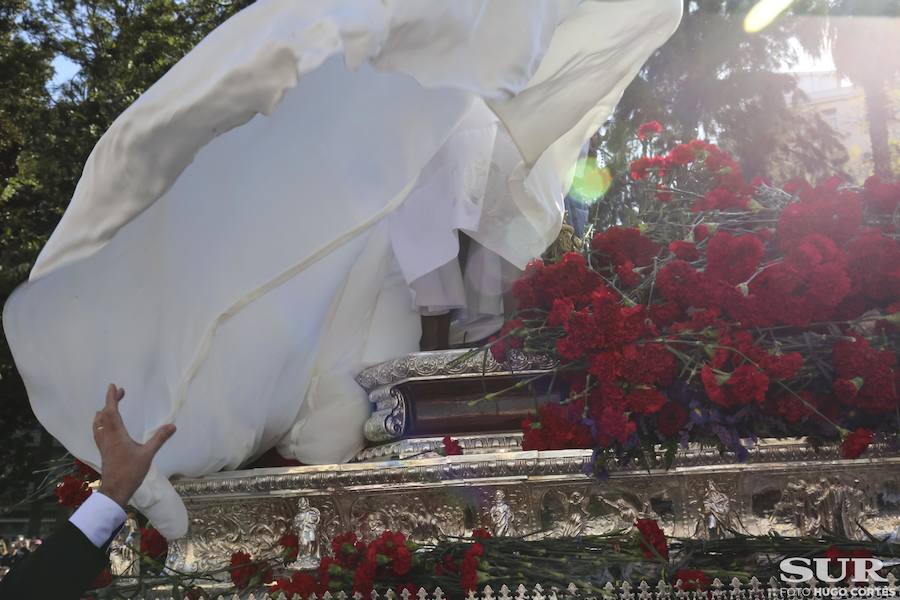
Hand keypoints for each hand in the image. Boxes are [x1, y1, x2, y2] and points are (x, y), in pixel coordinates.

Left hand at [93, 384, 175, 507]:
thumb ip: (159, 439)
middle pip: (104, 415)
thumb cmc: (131, 472)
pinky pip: (98, 432)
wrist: (115, 490)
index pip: (112, 412)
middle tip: (119, 393)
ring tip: (109, 407)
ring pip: (98, 424)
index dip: (112, 398)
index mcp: (117, 435)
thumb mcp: (148, 454)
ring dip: (103, 412)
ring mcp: (103, 445)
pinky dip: (100, 423)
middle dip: (110, 402)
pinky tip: (104, 427)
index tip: (114, 386)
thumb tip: (173, 425)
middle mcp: (107, 437)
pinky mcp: (103, 451)